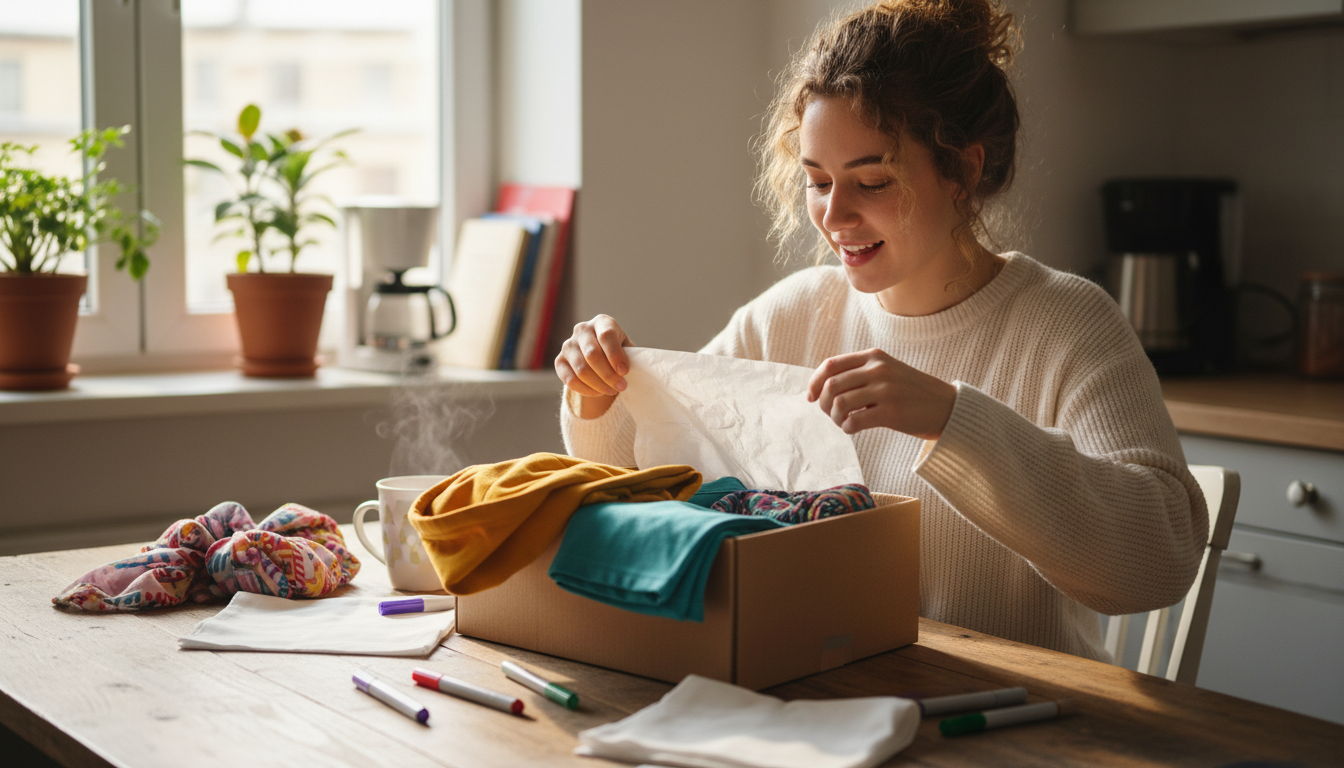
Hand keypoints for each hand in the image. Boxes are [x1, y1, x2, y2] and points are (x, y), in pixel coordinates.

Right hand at [555, 315, 632, 416]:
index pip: (606, 336)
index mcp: (602, 322)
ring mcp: (568, 344)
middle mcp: (582, 329)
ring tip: (612, 391)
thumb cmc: (618, 352)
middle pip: (592, 354)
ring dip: (599, 384)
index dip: (615, 355)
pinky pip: (570, 379)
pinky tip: (598, 392)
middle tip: (621, 386)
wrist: (600, 357)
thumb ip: (628, 356)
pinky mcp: (559, 360)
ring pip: (581, 369)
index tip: (625, 372)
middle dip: (609, 375)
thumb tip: (625, 370)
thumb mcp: (627, 349)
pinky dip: (586, 389)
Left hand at [806, 349, 956, 439]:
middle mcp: (878, 369)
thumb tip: (821, 387)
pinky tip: (853, 428)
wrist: (947, 406)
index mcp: (874, 357)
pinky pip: (853, 421)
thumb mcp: (887, 371)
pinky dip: (847, 428)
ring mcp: (885, 390)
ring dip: (834, 417)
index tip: (810, 397)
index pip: (830, 365)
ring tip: (843, 422)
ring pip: (839, 403)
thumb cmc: (911, 392)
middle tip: (830, 414)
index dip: (814, 382)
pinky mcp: (891, 412)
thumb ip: (859, 373)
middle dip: (822, 403)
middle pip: (831, 385)